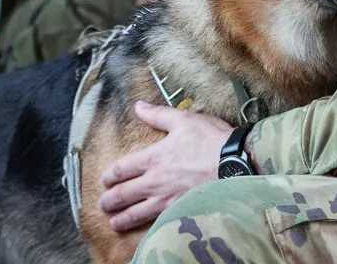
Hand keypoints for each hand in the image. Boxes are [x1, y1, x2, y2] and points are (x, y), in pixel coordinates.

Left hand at [99, 101, 233, 232]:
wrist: (233, 163)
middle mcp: (155, 180)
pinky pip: (156, 222)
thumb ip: (157, 114)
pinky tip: (141, 231)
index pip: (122, 168)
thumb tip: (138, 106)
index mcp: (153, 157)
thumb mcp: (182, 120)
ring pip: (137, 212)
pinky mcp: (179, 209)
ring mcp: (166, 198)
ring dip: (122, 218)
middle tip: (103, 204)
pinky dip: (145, 228)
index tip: (104, 180)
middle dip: (111, 200)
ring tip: (113, 223)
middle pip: (125, 194)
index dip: (110, 175)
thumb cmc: (210, 139)